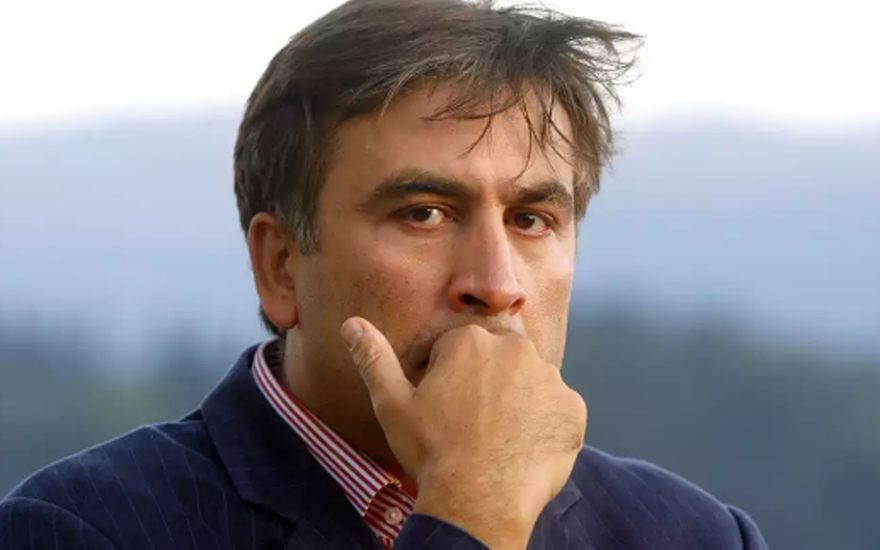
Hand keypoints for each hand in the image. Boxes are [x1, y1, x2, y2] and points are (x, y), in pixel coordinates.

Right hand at [341, 318, 586, 548]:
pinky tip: (522, 448)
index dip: (449, 377)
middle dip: (488, 382)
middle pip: (499, 359)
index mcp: (471, 341)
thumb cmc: (432, 452)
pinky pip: (558, 409)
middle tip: (472, 422)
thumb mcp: (393, 404)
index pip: (461, 348)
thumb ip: (374, 358)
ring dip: (518, 401)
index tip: (445, 406)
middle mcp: (515, 349)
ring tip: (498, 437)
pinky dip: (545, 424)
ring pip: (530, 382)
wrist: (478, 501)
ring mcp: (549, 378)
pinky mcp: (572, 409)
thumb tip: (352, 325)